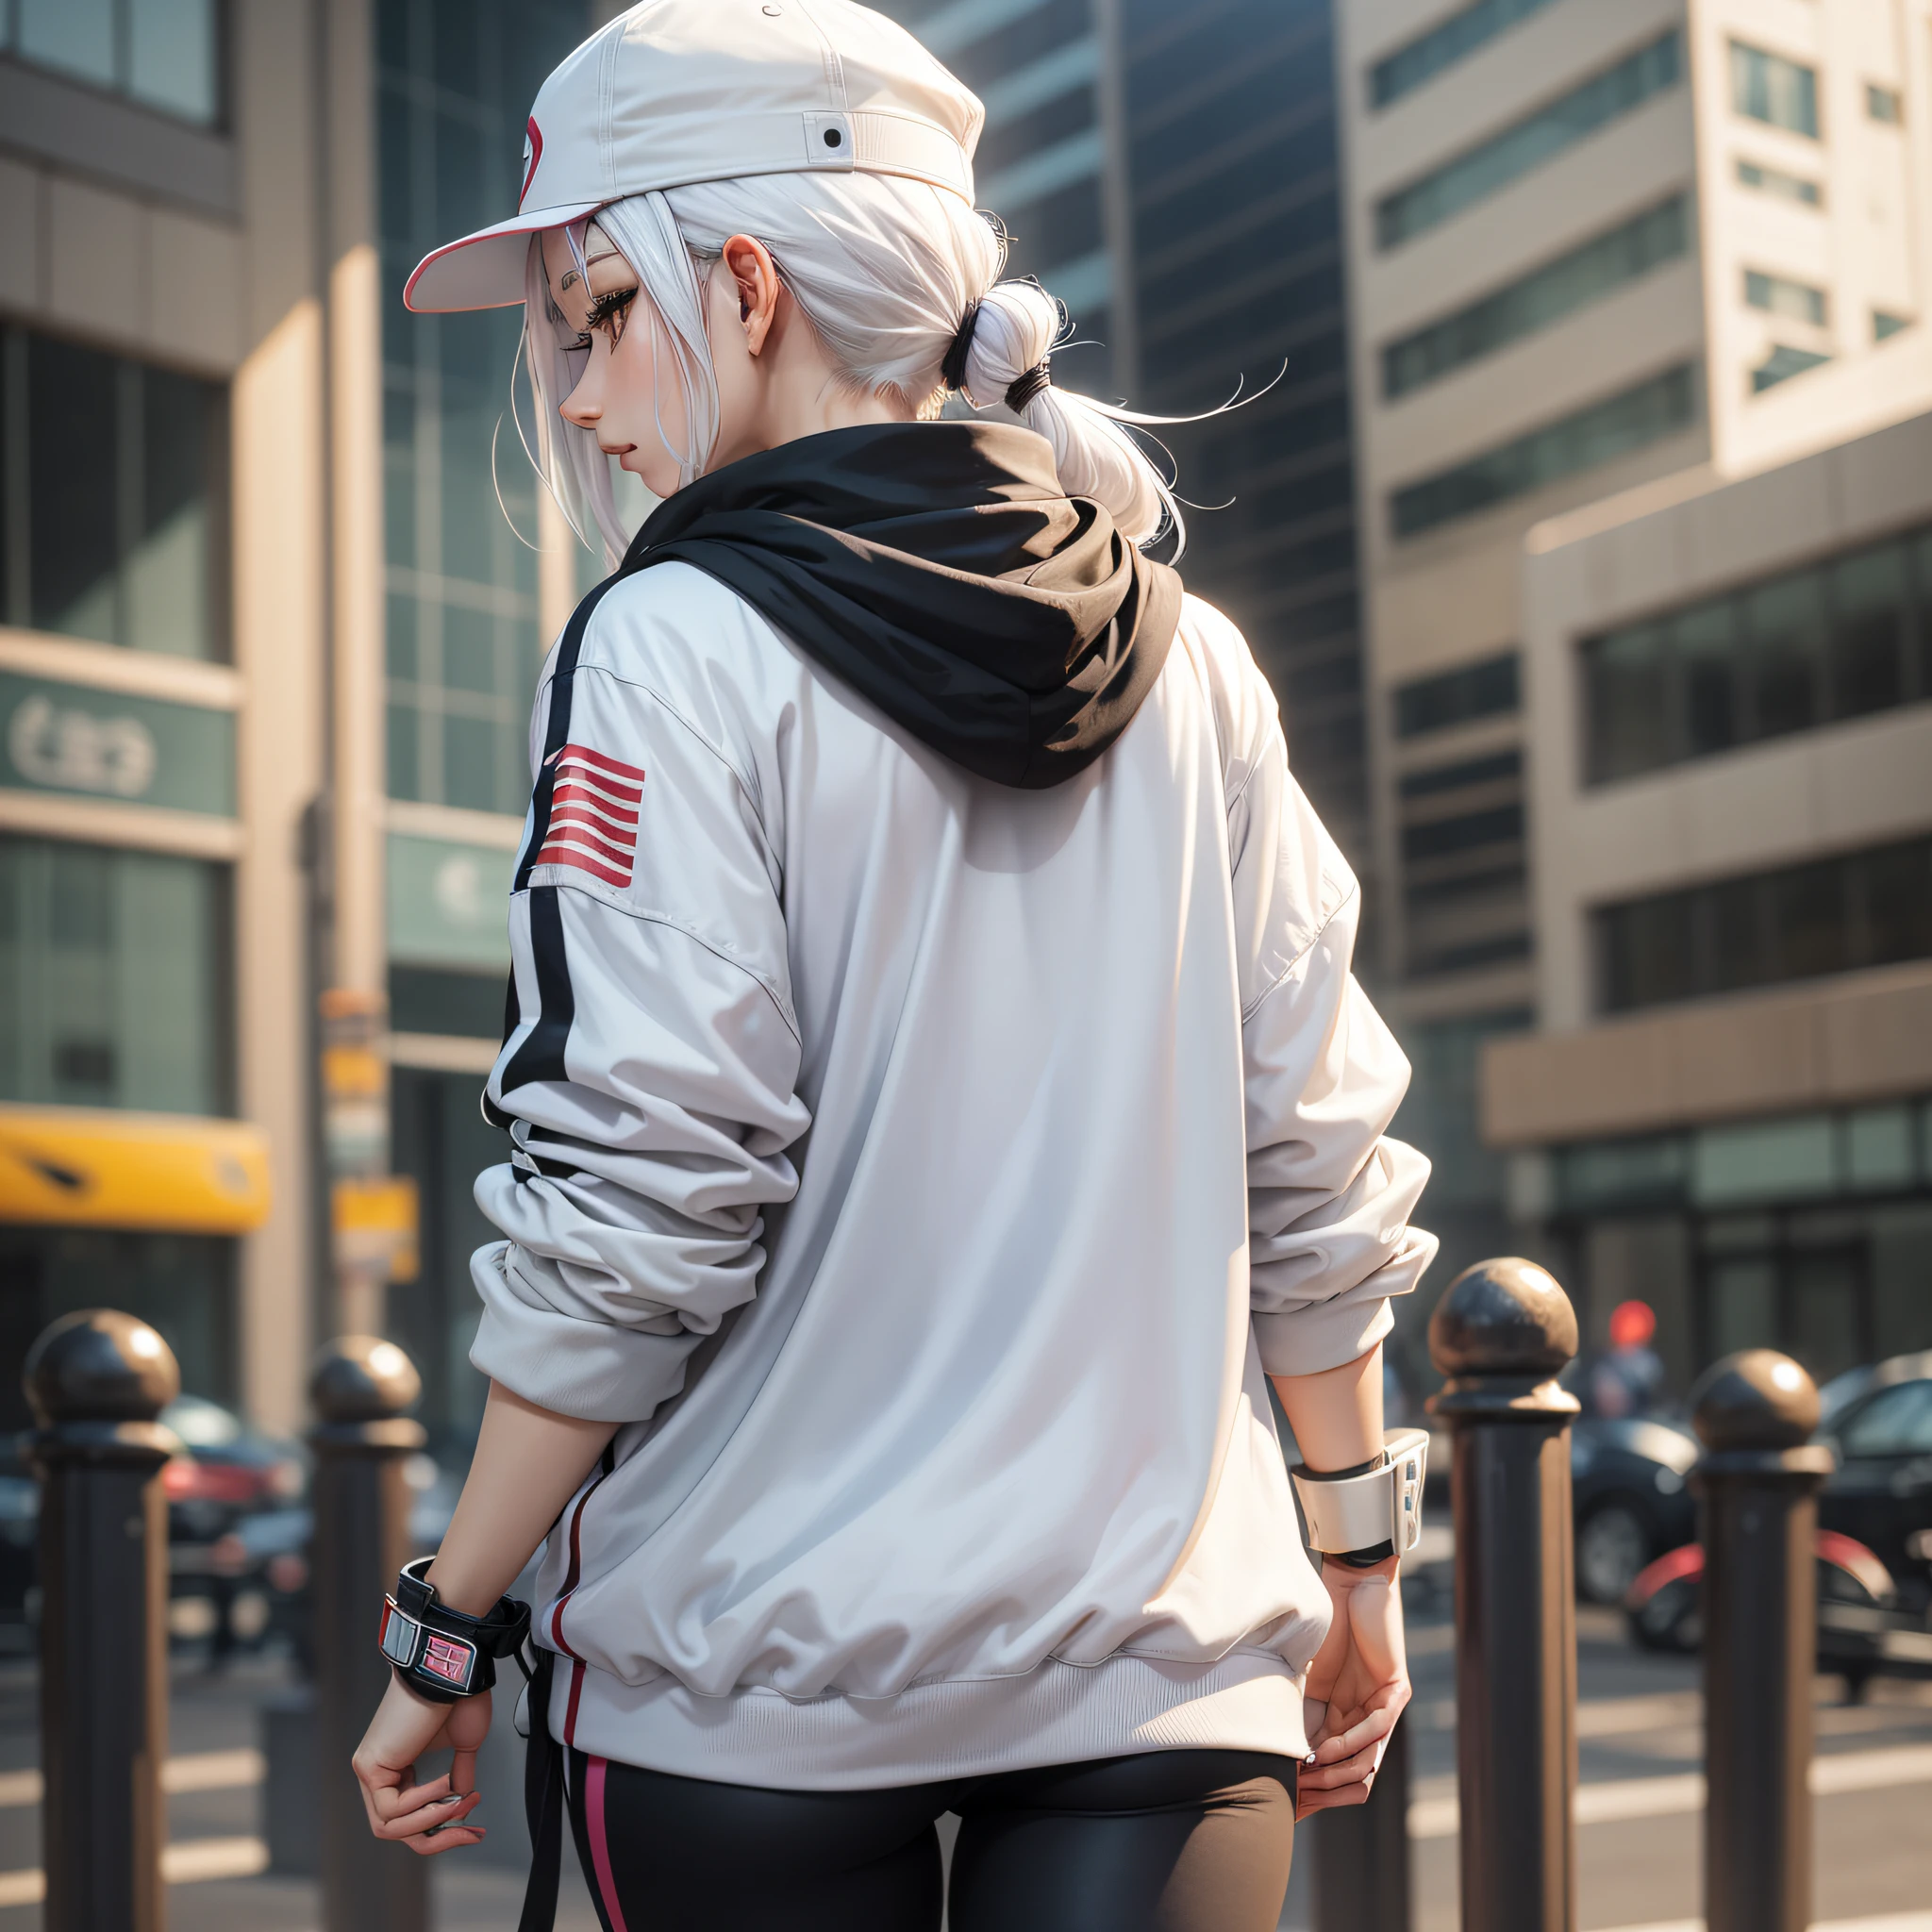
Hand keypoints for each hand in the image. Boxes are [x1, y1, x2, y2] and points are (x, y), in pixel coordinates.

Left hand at [351, 1673, 493, 1854]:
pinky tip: (445, 1785)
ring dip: (433, 1820)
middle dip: (437, 1837)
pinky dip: (424, 1802)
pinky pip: (392, 1808)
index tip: (475, 1832)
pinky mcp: (369, 1766)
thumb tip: (460, 1811)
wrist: (451, 1671)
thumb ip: (456, 1780)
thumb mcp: (462, 1748)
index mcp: (396, 1767)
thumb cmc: (458, 1698)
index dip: (442, 1833)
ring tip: (460, 1801)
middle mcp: (377, 1772)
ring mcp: (369, 1770)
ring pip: (390, 1826)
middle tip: (471, 1831)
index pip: (408, 1819)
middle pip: (396, 1830)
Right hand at [1296, 1553, 1408, 1818]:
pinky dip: (1353, 1739)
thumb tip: (1275, 1743)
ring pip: (1368, 1752)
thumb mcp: (1305, 1673)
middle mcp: (1365, 1712)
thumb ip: (1299, 1705)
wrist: (1351, 1583)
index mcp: (1343, 1709)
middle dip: (1327, 1778)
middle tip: (1301, 1786)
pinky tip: (1329, 1746)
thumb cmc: (1325, 1621)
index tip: (1288, 1782)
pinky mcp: (1397, 1689)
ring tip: (1313, 1770)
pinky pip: (1378, 1725)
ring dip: (1339, 1765)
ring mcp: (1384, 1702)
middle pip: (1352, 1761)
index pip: (1332, 1753)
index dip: (1312, 1770)